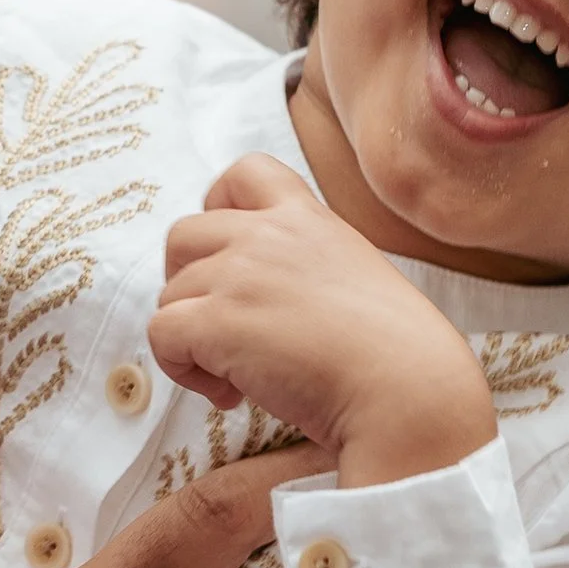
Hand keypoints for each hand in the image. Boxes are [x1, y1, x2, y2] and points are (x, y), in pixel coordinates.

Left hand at [152, 154, 495, 488]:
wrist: (406, 389)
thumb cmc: (397, 354)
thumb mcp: (358, 278)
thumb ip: (309, 268)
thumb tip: (272, 304)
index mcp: (308, 219)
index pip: (243, 173)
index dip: (218, 209)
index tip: (231, 258)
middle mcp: (267, 235)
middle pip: (183, 235)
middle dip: (188, 283)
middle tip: (222, 330)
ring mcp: (239, 274)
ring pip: (170, 294)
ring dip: (191, 338)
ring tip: (237, 377)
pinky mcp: (218, 322)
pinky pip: (162, 334)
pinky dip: (182, 369)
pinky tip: (229, 394)